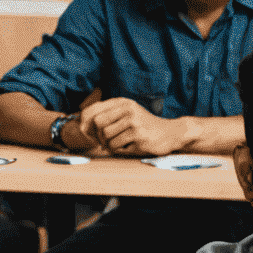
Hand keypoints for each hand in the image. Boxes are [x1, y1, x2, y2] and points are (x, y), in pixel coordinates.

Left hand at [72, 98, 186, 156]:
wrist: (170, 133)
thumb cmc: (144, 125)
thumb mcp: (128, 113)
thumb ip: (108, 114)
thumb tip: (81, 123)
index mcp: (123, 102)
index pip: (93, 110)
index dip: (85, 123)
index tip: (86, 132)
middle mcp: (128, 109)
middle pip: (98, 123)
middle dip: (98, 136)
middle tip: (104, 142)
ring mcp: (134, 122)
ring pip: (106, 137)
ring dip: (108, 145)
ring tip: (118, 144)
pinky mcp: (139, 136)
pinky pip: (116, 146)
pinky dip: (118, 150)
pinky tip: (127, 147)